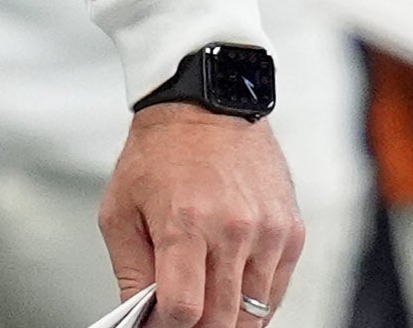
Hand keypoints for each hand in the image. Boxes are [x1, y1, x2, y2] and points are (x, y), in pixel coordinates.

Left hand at [100, 105, 303, 326]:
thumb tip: (141, 317)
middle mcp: (233, 230)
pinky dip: (252, 300)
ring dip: (227, 318)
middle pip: (221, 319)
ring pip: (253, 313)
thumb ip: (131, 270)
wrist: (207, 107)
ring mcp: (268, 233)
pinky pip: (275, 292)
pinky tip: (229, 283)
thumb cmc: (159, 154)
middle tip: (180, 316)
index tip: (159, 323)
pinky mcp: (292, 233)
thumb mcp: (120, 208)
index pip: (184, 309)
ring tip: (203, 299)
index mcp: (185, 223)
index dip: (167, 327)